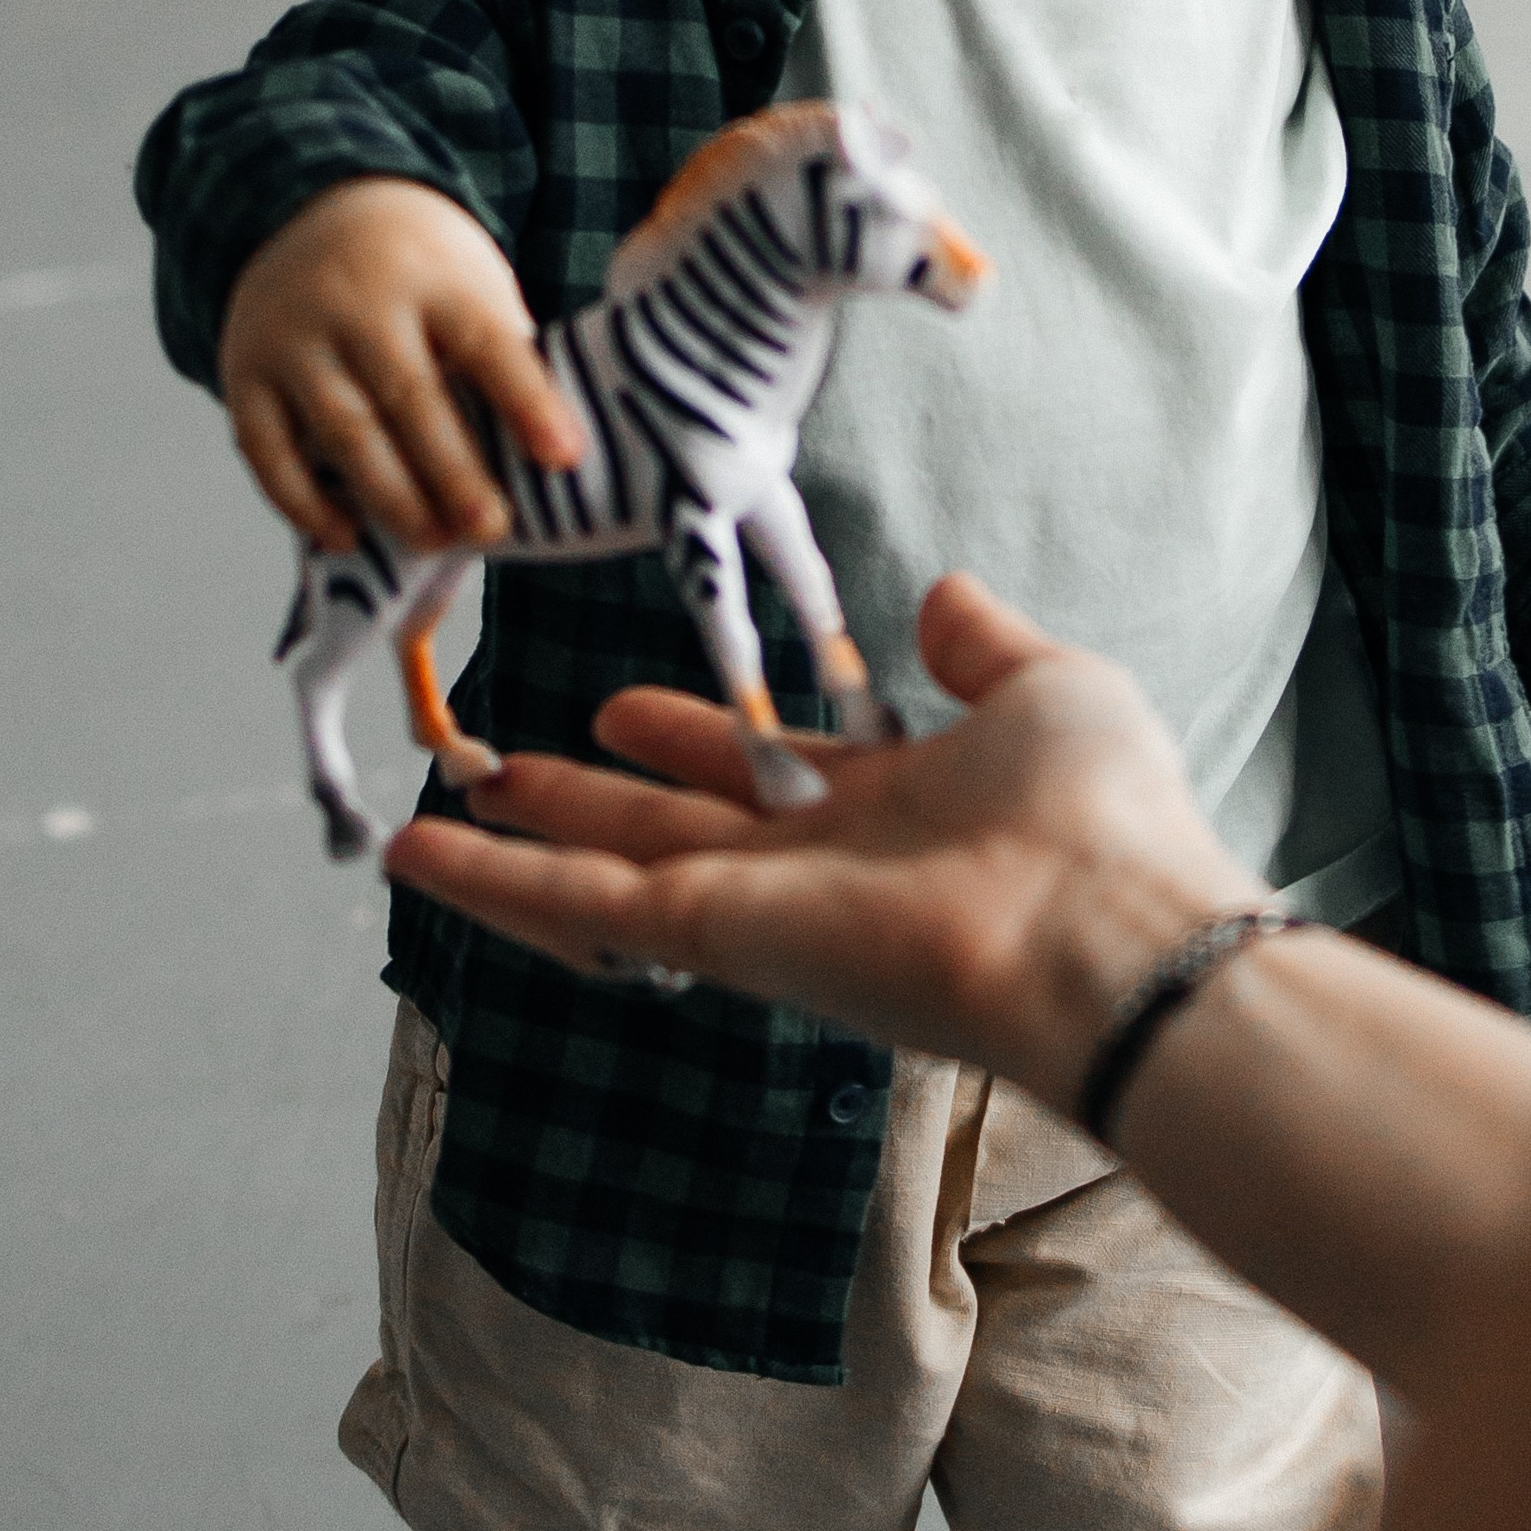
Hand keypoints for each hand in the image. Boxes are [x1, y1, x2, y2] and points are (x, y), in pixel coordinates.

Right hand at [219, 176, 582, 553]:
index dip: (527, 401)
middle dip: (454, 471)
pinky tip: (346, 538)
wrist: (311, 211)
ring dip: (390, 496)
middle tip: (491, 528)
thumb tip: (547, 457)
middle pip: (410, 394)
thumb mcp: (471, 282)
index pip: (485, 341)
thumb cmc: (420, 274)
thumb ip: (500, 354)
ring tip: (435, 542)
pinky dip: (303, 502)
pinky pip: (267, 450)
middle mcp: (357, 301)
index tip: (564, 458)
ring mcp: (294, 338)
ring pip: (343, 428)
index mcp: (433, 274)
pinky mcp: (244, 374)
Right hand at [385, 573, 1255, 1111]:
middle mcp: (817, 867)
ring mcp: (759, 908)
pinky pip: (581, 910)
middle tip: (508, 759)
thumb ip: (984, 646)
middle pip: (671, 826)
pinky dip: (493, 884)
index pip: (768, 771)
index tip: (623, 707)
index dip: (693, 738)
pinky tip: (419, 855)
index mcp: (897, 805)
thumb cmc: (1103, 811)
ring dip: (516, 843)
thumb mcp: (1048, 688)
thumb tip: (944, 594)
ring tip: (429, 810)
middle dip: (587, 795)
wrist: (1110, 927)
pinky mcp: (717, 937)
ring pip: (606, 872)